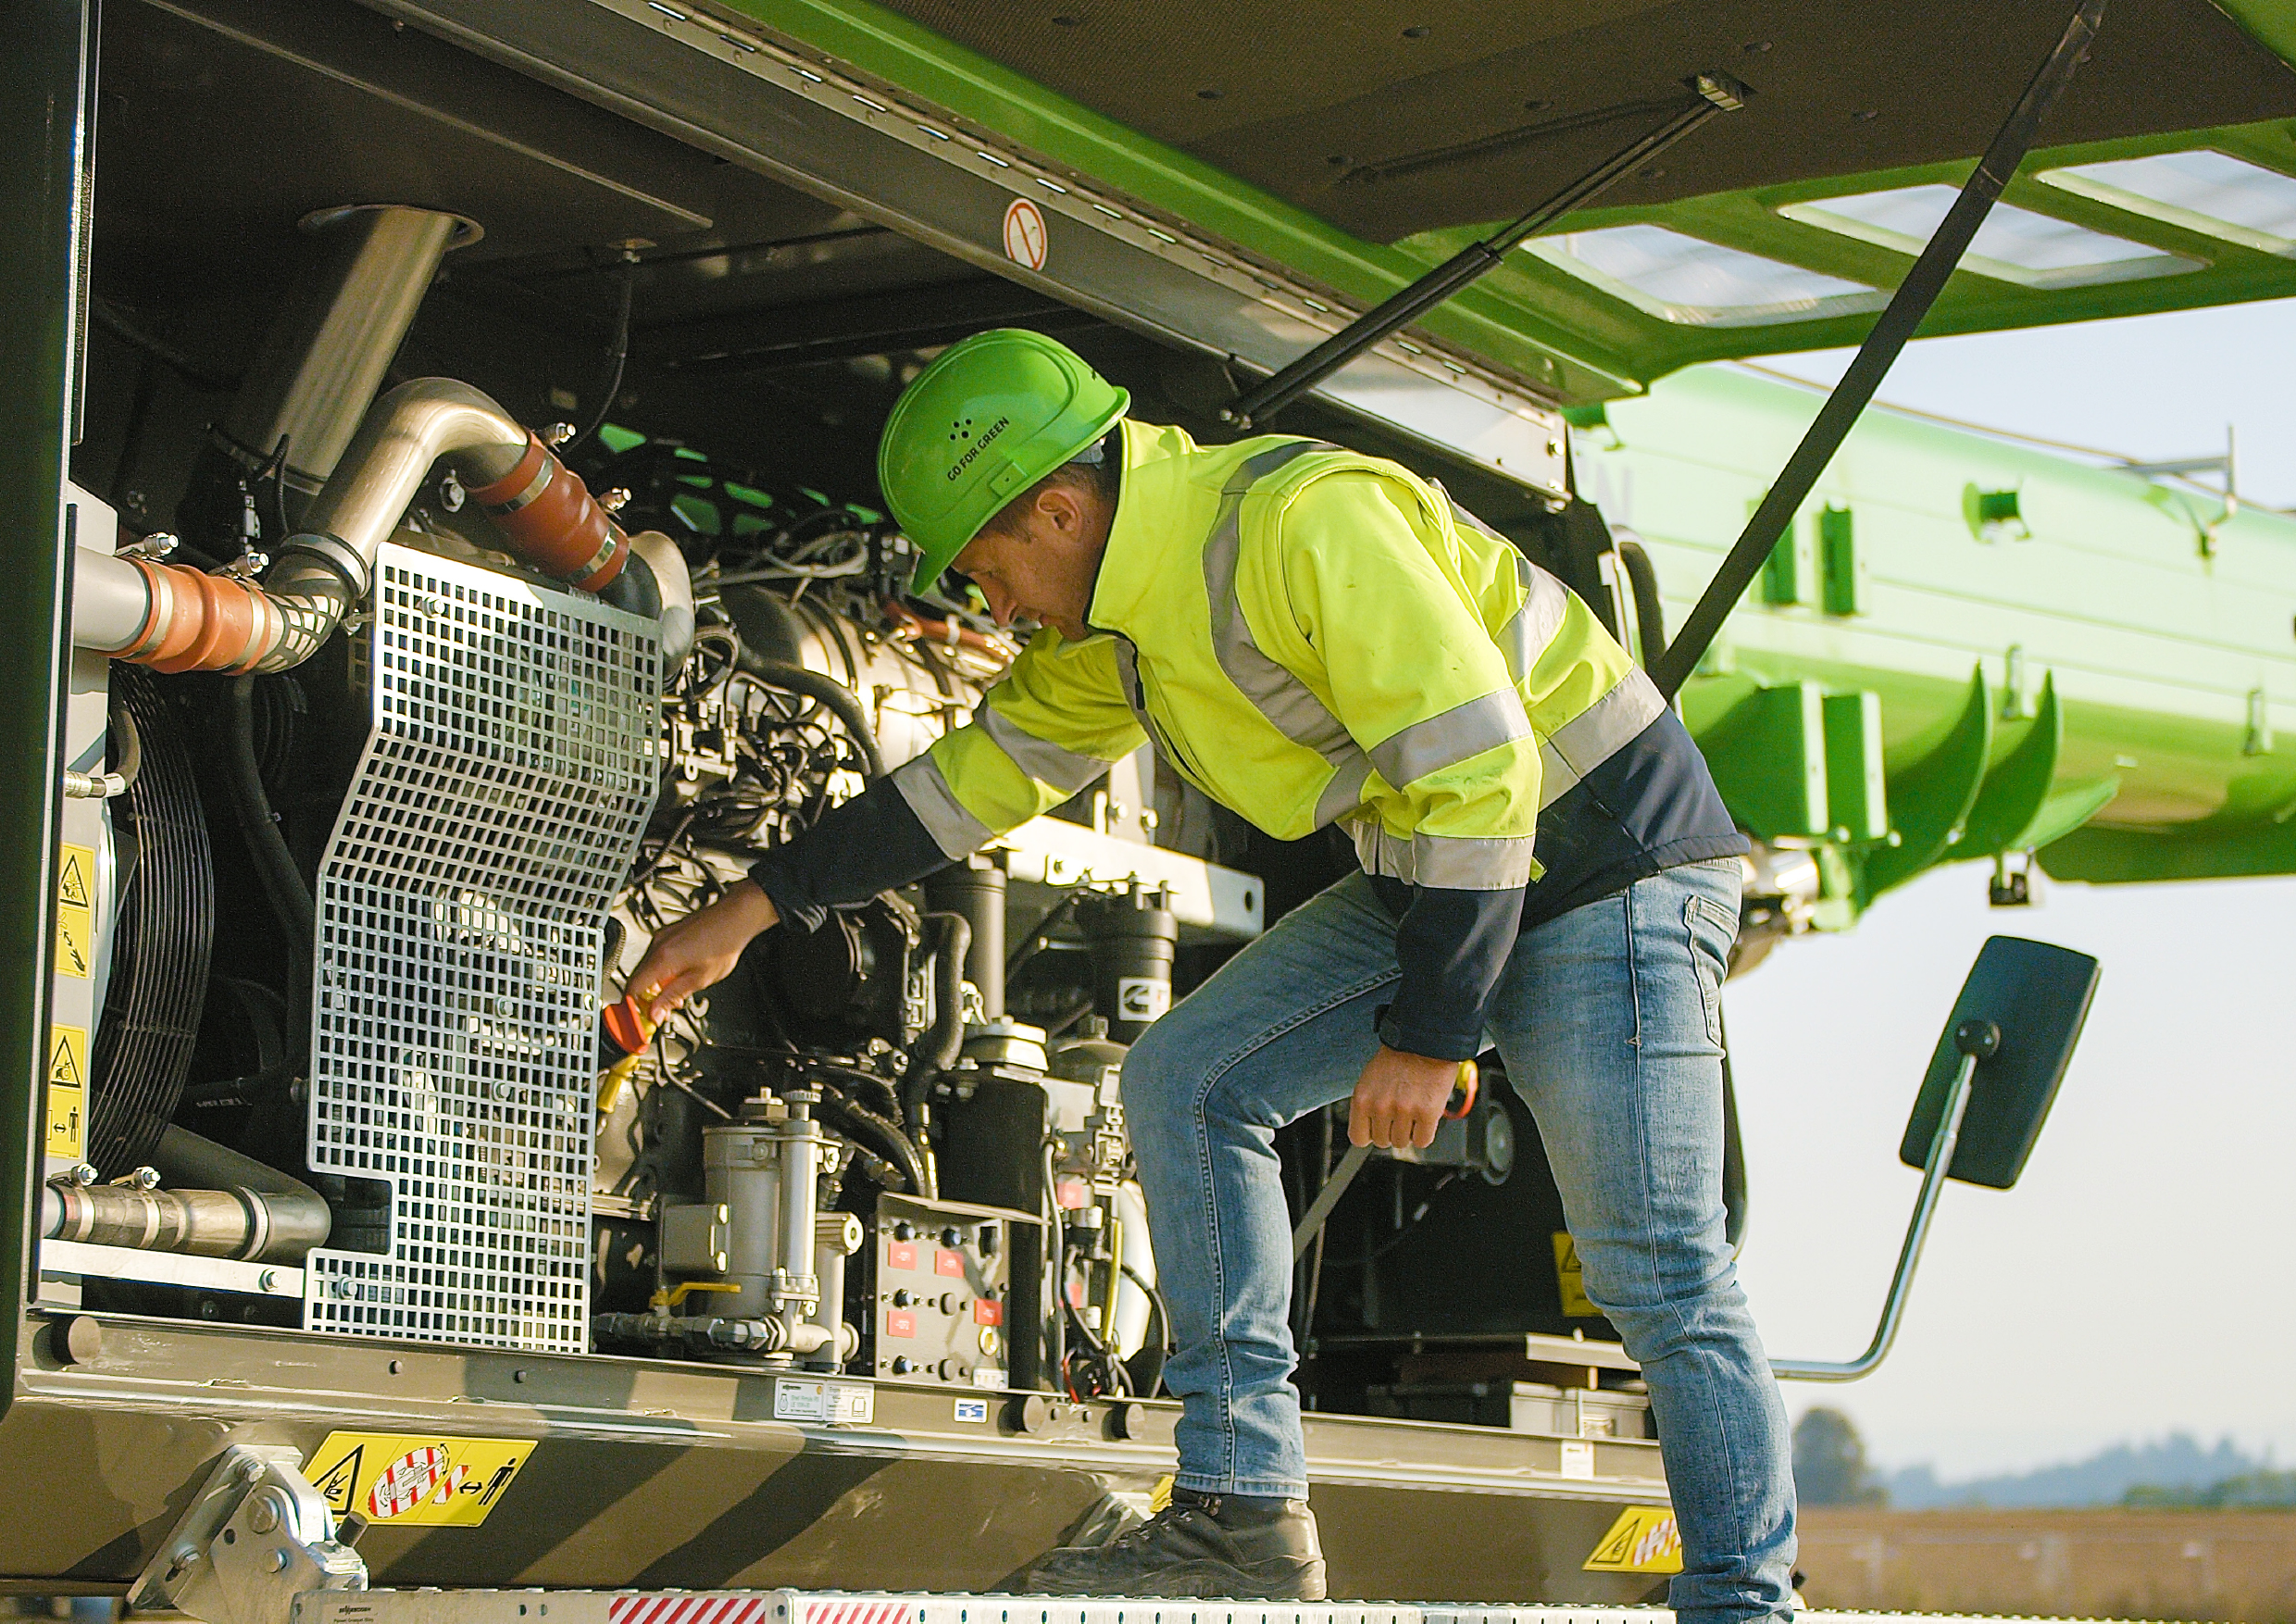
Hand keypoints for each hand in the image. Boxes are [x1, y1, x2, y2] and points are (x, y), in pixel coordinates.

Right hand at [625, 880, 779, 1025]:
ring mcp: (662, 937)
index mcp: (662, 958)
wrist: (735, 917)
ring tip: (676, 994)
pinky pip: (655, 958)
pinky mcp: (668, 934)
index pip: (633, 988)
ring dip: (655, 986)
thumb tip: (655, 1013)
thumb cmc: (724, 944)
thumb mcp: (699, 980)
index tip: (641, 1019)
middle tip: (661, 1012)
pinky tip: (678, 977)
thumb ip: (672, 997)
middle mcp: (657, 945)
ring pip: (646, 969)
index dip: (633, 1007)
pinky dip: (661, 972)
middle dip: (647, 999)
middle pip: (638, 979)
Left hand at [1348, 1045, 1467, 1149]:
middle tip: (1400, 1112)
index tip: (1377, 1128)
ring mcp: (1404, 1111)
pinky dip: (1424, 1133)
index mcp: (1362, 1098)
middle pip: (1382, 1142)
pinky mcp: (1427, 1113)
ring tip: (1412, 1110)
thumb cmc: (1397, 1059)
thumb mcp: (1369, 1080)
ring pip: (1402, 1143)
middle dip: (1391, 1130)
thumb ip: (1367, 1105)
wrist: (1424, 1042)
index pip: (1358, 1138)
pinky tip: (1424, 1116)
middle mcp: (1380, 1107)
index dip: (1370, 1134)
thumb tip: (1368, 1130)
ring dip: (1408, 1131)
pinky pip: (1422, 1141)